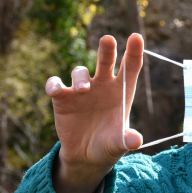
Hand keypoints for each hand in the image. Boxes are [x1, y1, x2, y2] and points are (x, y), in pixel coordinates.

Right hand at [45, 33, 143, 192]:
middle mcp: (102, 85)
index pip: (130, 67)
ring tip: (83, 89)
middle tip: (108, 39)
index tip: (136, 36)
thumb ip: (127, 140)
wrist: (86, 156)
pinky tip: (56, 89)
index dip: (134, 51)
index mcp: (121, 91)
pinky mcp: (63, 98)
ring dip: (80, 77)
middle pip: (105, 61)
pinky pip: (56, 85)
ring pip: (80, 72)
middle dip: (106, 49)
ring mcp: (82, 90)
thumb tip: (136, 141)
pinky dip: (54, 84)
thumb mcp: (118, 144)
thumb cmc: (108, 145)